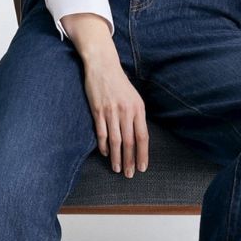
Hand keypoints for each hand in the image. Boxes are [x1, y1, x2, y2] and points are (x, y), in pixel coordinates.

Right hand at [82, 55, 148, 177]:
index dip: (143, 154)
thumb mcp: (134, 98)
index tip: (142, 167)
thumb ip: (136, 117)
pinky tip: (106, 154)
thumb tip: (138, 138)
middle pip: (129, 142)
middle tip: (129, 174)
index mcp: (138, 109)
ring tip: (116, 169)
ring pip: (115, 141)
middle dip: (129, 161)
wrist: (103, 66)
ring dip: (116, 158)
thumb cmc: (119, 83)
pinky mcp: (98, 111)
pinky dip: (104, 146)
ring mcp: (111, 112)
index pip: (142, 137)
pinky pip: (102, 133)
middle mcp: (126, 111)